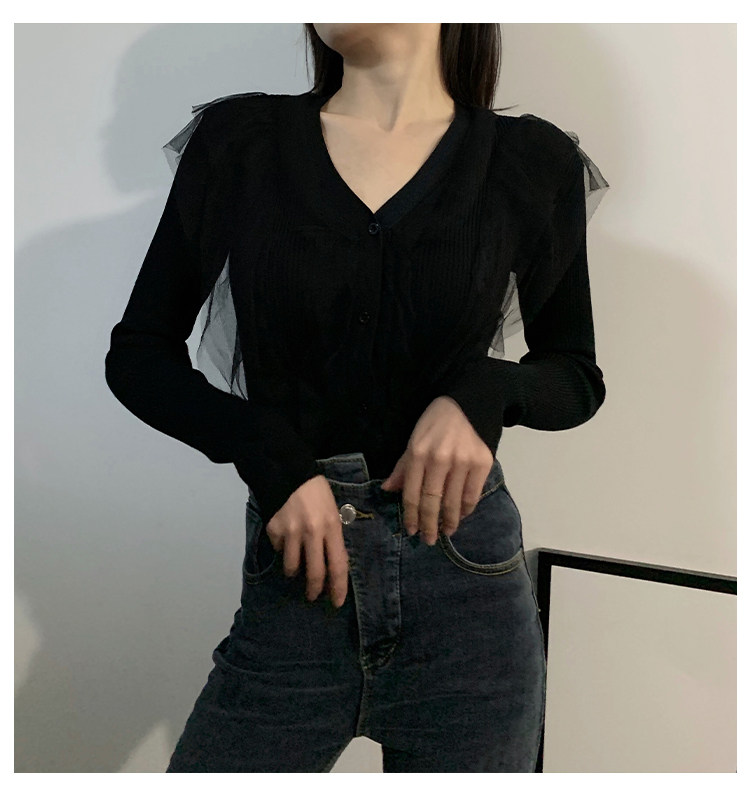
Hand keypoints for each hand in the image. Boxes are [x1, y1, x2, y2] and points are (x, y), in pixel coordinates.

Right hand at [265, 475, 349, 606]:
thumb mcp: (333, 513)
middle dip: (314, 589)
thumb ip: (333, 538)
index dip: (338, 587)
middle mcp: (312, 532)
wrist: (288, 474)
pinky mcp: (274, 530)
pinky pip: (279, 551)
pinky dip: (282, 550)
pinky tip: (286, 538)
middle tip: (312, 595)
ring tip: (297, 564)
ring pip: (292, 567)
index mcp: (331, 527)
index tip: (337, 602)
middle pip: (314, 573)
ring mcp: (291, 532)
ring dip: (294, 571)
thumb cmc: (317, 494)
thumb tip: (331, 566)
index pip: (338, 565)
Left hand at [380, 396, 494, 544]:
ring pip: (453, 502)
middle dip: (429, 524)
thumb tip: (388, 490)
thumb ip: (403, 466)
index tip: (411, 531)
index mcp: (418, 453)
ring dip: (450, 521)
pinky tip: (462, 515)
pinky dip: (467, 509)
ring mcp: (463, 462)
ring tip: (446, 532)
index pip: (413, 493)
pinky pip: (473, 494)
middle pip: (432, 501)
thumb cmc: (436, 421)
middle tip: (428, 540)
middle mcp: (440, 459)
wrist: (469, 402)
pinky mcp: (483, 463)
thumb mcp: (414, 439)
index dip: (411, 515)